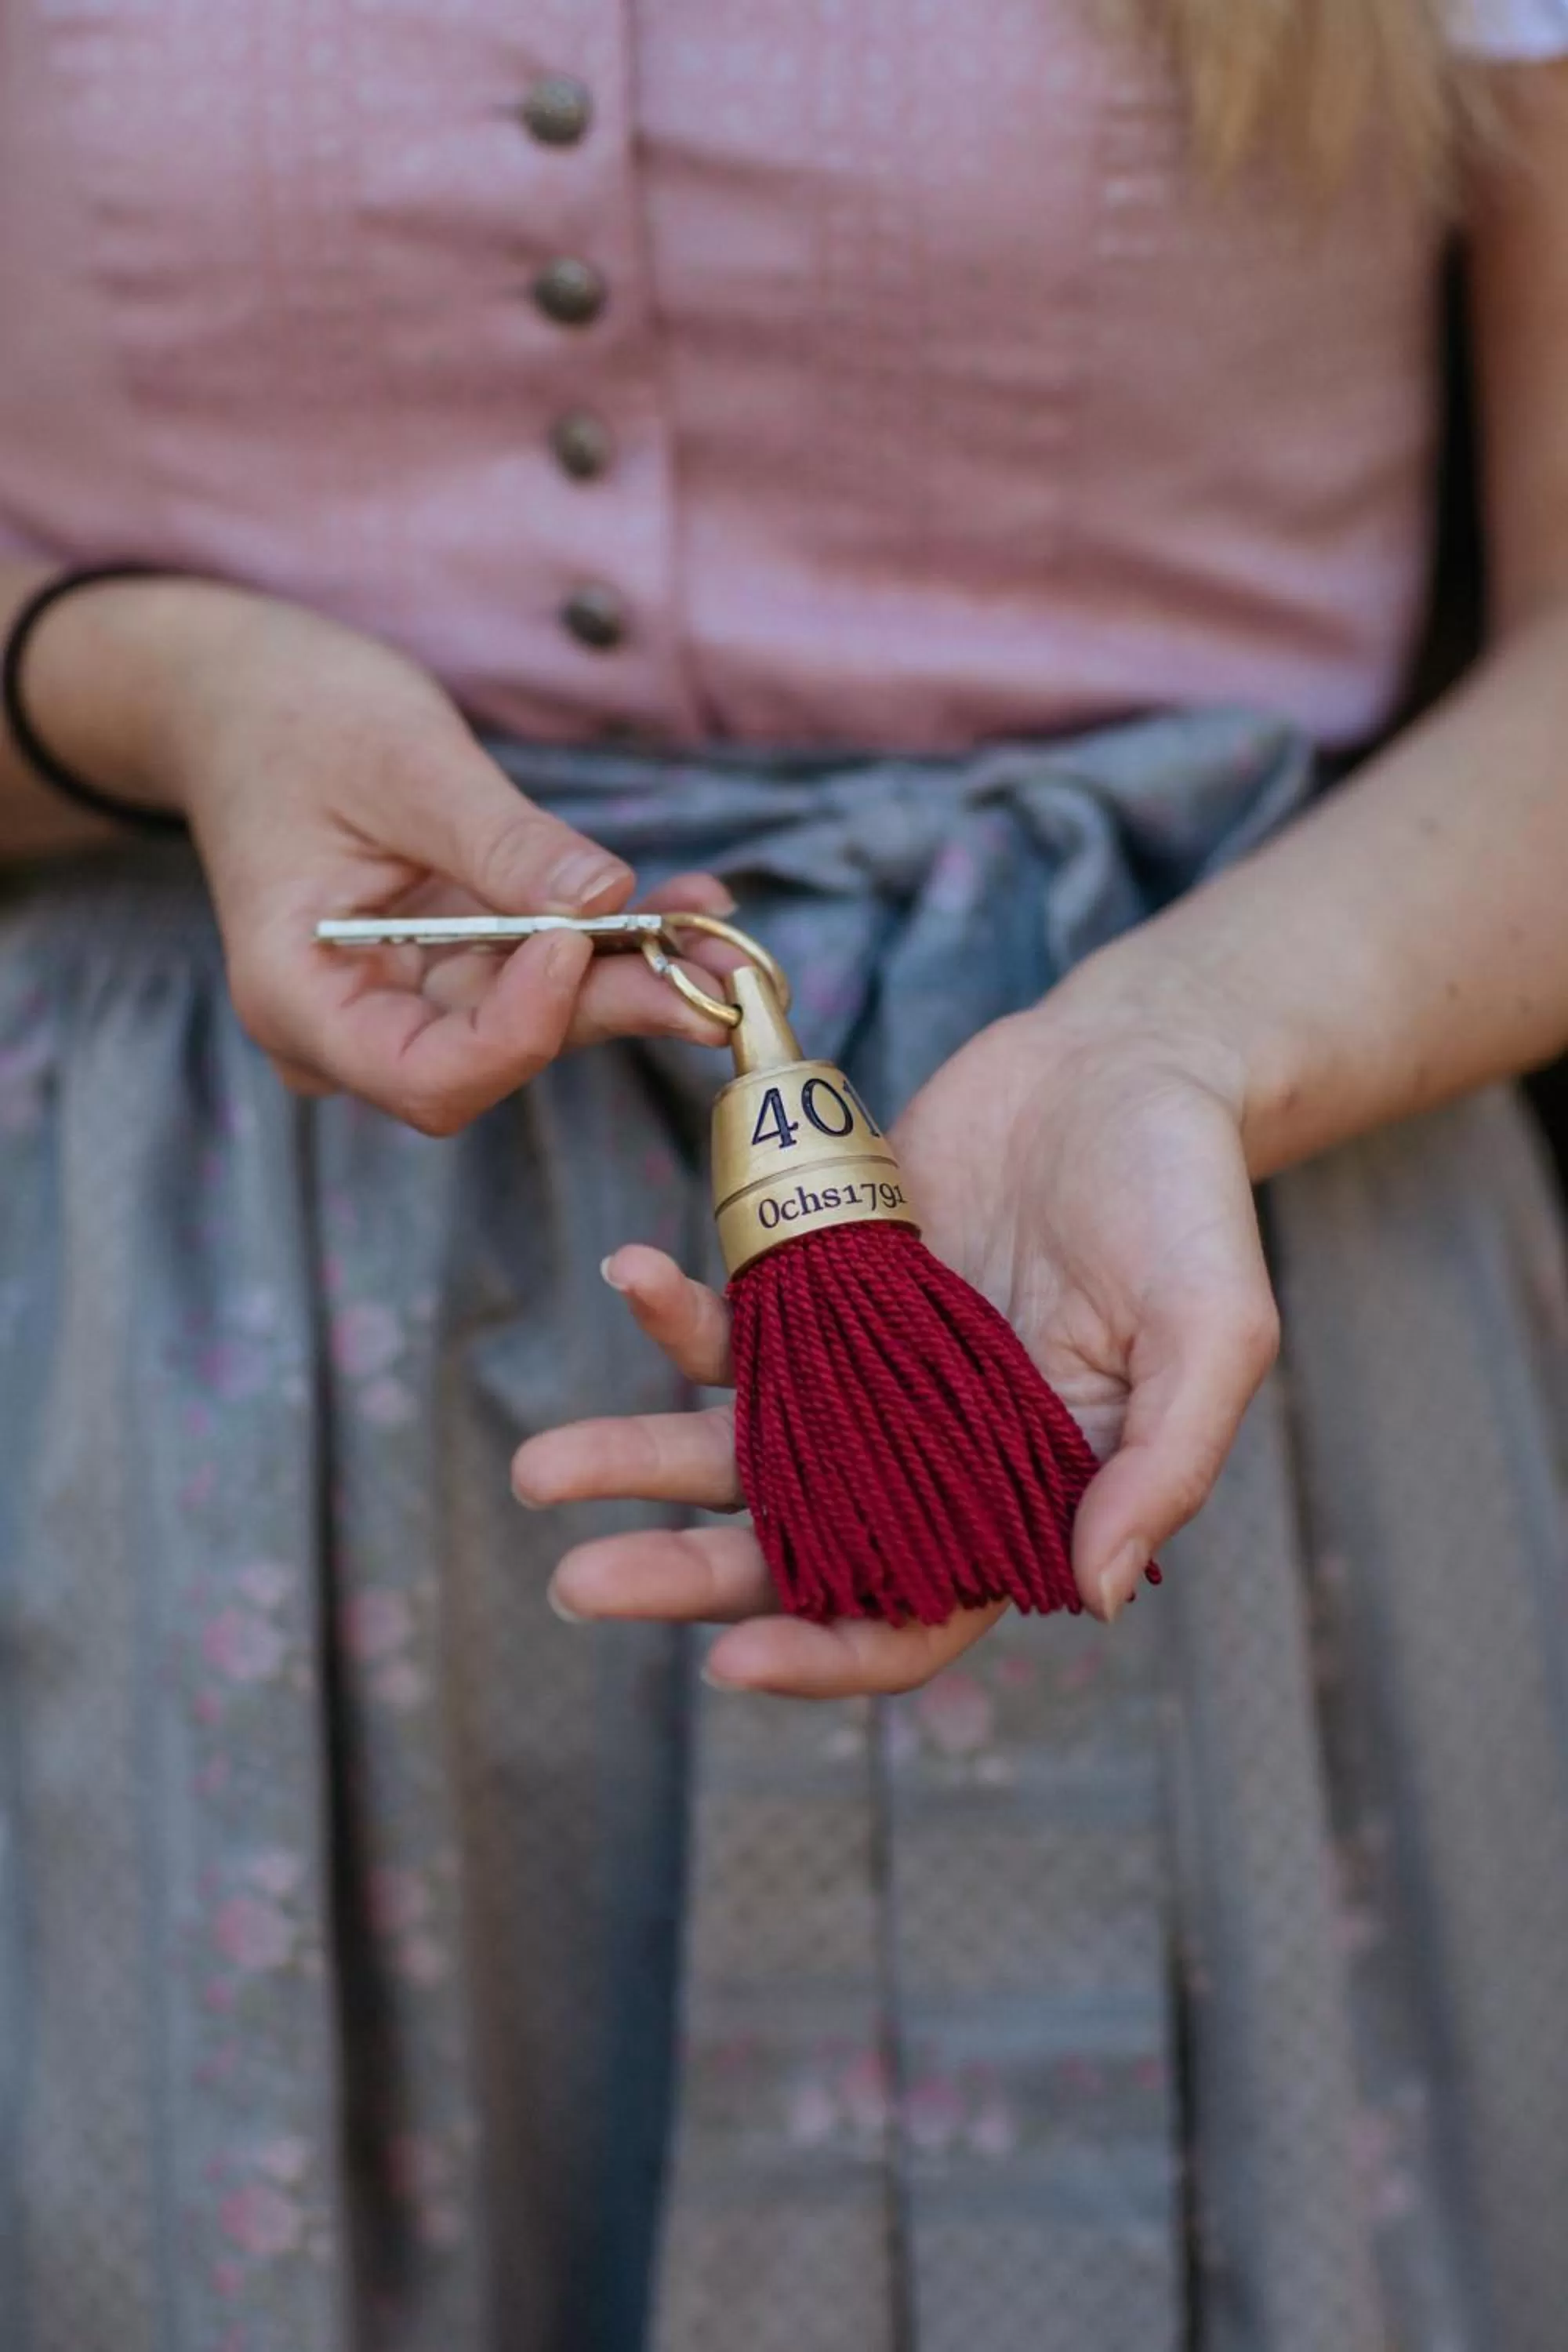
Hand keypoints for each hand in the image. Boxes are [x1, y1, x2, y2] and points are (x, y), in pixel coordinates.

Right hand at [63, 580, 734, 1126]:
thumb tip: (602, 899)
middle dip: (612, 1006)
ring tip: (722, 932)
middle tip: (720, 967)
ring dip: (632, 977)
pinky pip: (539, 977)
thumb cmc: (293, 718)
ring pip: (535, 1022)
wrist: (246, 698)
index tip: (578, 940)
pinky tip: (687, 906)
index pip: (426, 1076)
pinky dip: (611, 943)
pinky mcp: (449, 973)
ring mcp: (402, 1004)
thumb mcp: (399, 761)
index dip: (520, 1031)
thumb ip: (497, 842)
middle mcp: (349, 1025)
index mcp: (297, 995)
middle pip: (497, 1056)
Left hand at [512, 976, 1280, 1696]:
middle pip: (794, 1551)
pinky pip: (733, 1328)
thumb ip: (1165, 1463)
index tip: (727, 1660)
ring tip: (538, 1469)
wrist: (1124, 1062)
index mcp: (1024, 1498)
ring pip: (737, 1450)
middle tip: (578, 1584)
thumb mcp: (1216, 1327)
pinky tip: (628, 1276)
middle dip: (685, 1577)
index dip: (828, 1653)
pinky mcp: (821, 1294)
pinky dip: (673, 1315)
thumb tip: (1096, 1595)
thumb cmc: (1186, 1198)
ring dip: (638, 1462)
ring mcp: (866, 1378)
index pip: (919, 1618)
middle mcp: (931, 1459)